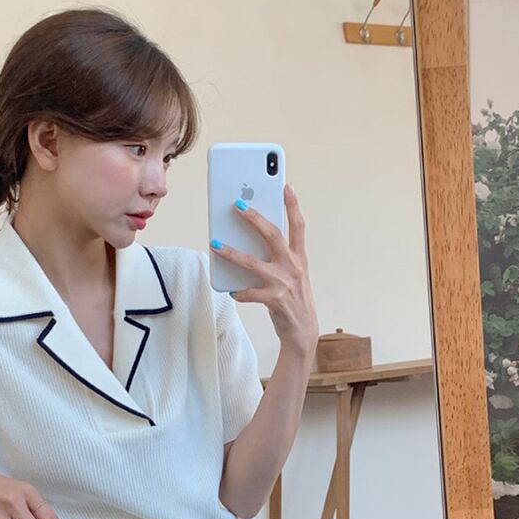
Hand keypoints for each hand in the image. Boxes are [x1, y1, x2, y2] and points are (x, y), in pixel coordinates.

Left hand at [211, 183, 318, 354]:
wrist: (303, 332)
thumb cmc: (293, 299)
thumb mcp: (292, 274)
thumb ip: (278, 257)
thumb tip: (250, 240)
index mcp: (299, 258)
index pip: (298, 226)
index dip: (292, 205)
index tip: (286, 186)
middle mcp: (293, 267)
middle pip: (273, 235)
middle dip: (254, 218)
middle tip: (237, 205)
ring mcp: (284, 283)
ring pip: (253, 263)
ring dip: (232, 253)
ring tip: (215, 244)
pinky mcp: (275, 300)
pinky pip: (251, 293)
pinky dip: (239, 292)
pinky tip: (231, 291)